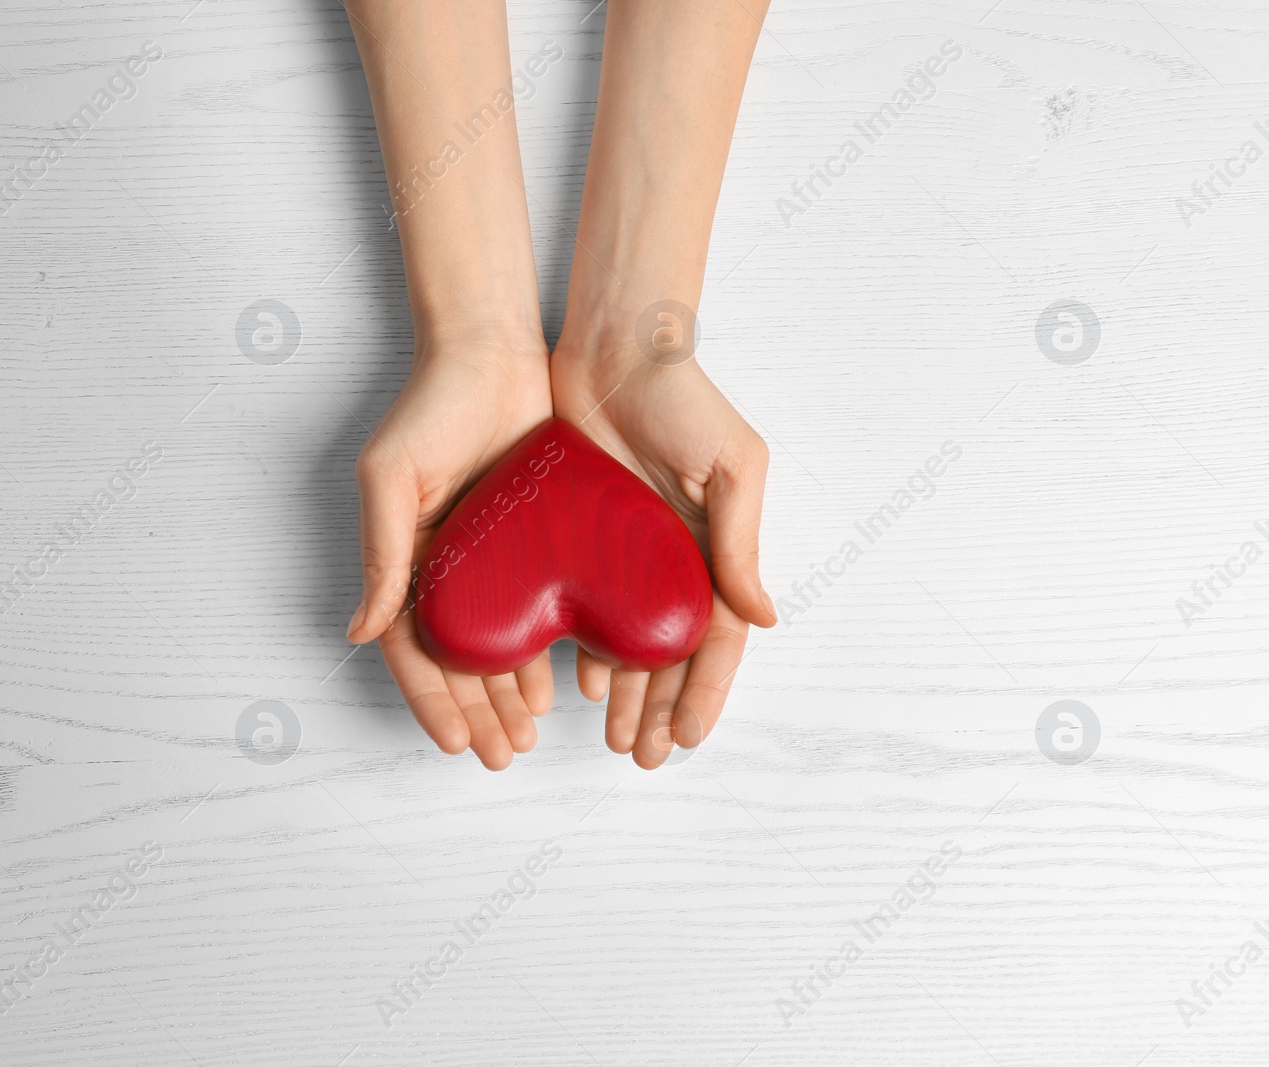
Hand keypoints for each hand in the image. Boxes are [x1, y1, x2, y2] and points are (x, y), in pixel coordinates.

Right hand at [348, 337, 554, 769]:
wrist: (493, 350)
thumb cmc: (431, 405)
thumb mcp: (393, 476)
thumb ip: (381, 552)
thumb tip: (362, 633)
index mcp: (405, 557)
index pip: (411, 648)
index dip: (430, 700)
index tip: (452, 743)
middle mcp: (445, 565)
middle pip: (457, 659)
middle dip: (475, 713)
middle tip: (501, 755)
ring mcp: (492, 556)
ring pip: (497, 643)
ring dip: (506, 694)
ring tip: (527, 735)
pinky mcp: (535, 537)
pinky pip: (537, 606)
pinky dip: (543, 648)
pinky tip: (558, 683)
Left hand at [551, 336, 775, 768]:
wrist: (615, 344)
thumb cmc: (684, 398)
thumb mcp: (730, 466)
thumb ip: (738, 543)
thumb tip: (763, 619)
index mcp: (716, 548)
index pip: (717, 640)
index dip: (705, 693)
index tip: (685, 739)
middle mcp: (675, 559)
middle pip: (672, 655)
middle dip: (661, 709)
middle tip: (640, 756)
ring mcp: (627, 552)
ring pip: (629, 642)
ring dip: (626, 693)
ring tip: (610, 737)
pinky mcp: (581, 535)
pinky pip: (585, 606)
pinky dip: (586, 648)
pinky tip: (577, 682)